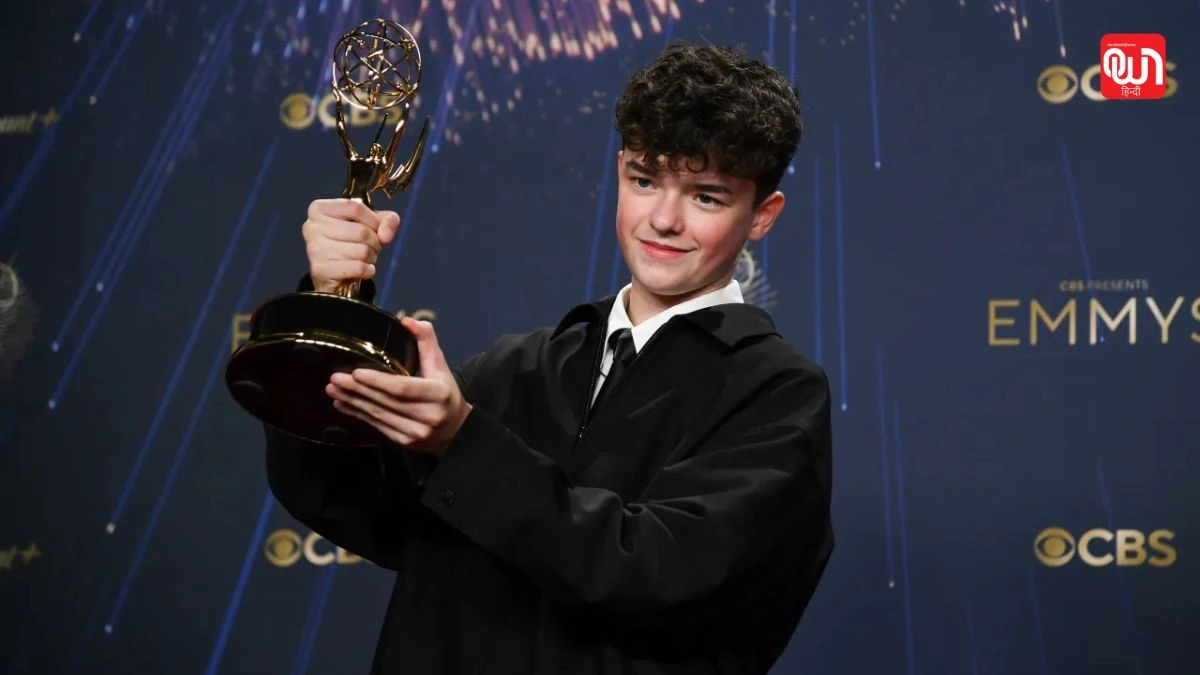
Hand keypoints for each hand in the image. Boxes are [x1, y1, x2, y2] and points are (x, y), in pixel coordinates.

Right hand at [302, 198, 400, 293]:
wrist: (336, 275)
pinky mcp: (320, 269)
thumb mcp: (371, 224)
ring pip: (361, 250)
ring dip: (370, 257)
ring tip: (363, 258)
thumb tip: (386, 234)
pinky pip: (358, 267)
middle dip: (374, 242)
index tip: (377, 229)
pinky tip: (361, 270)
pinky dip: (367, 270)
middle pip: (360, 231)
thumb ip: (387, 220)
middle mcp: (312, 227)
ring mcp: (314, 249)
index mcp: (319, 209)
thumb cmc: (351, 244)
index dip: (374, 221)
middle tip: (370, 247)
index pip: (355, 207)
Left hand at [326, 316, 471, 453]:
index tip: (356, 373)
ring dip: (352, 402)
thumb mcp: (440, 366)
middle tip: (335, 378)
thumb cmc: (445, 393)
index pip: (402, 388)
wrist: (456, 429)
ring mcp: (415, 433)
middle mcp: (427, 416)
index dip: (377, 381)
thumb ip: (426, 341)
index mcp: (437, 394)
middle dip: (357, 390)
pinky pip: (377, 426)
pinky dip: (358, 414)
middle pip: (385, 402)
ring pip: (378, 415)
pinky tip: (344, 404)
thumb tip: (407, 321)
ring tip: (333, 390)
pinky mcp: (404, 442)